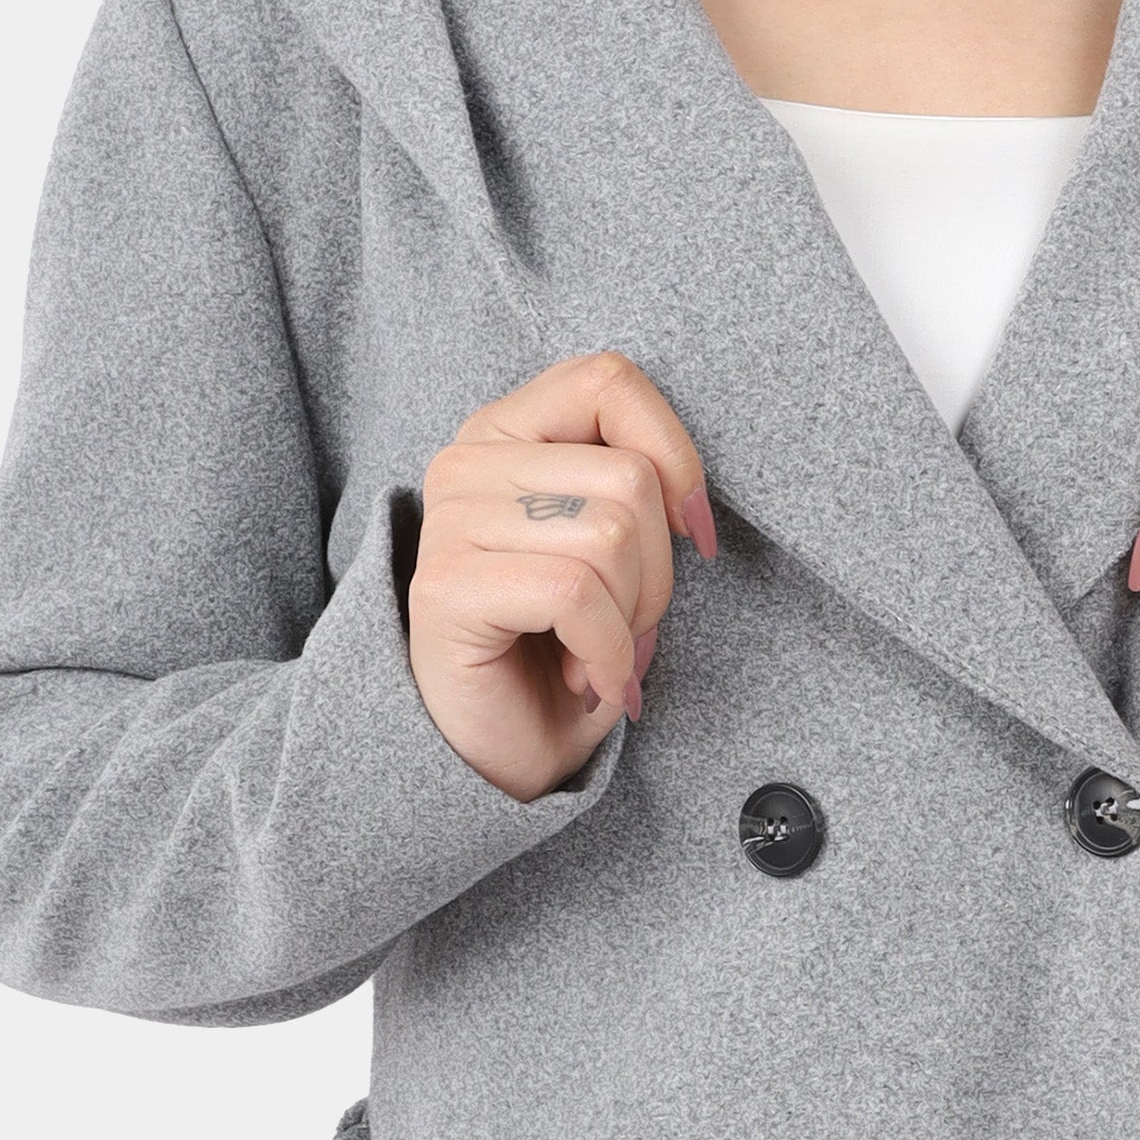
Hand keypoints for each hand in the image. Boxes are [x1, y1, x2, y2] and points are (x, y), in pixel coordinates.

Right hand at [406, 351, 719, 800]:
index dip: (676, 457)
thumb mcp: (612, 553)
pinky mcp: (446, 587)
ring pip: (612, 535)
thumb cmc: (559, 652)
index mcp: (505, 433)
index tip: (693, 536)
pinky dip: (605, 653)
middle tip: (620, 627)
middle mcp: (465, 463)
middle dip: (657, 574)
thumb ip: (633, 492)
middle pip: (632, 477)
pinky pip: (575, 594)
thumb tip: (689, 503)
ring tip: (593, 652)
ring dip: (630, 620)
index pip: (610, 381)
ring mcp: (448, 523)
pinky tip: (579, 678)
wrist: (492, 758)